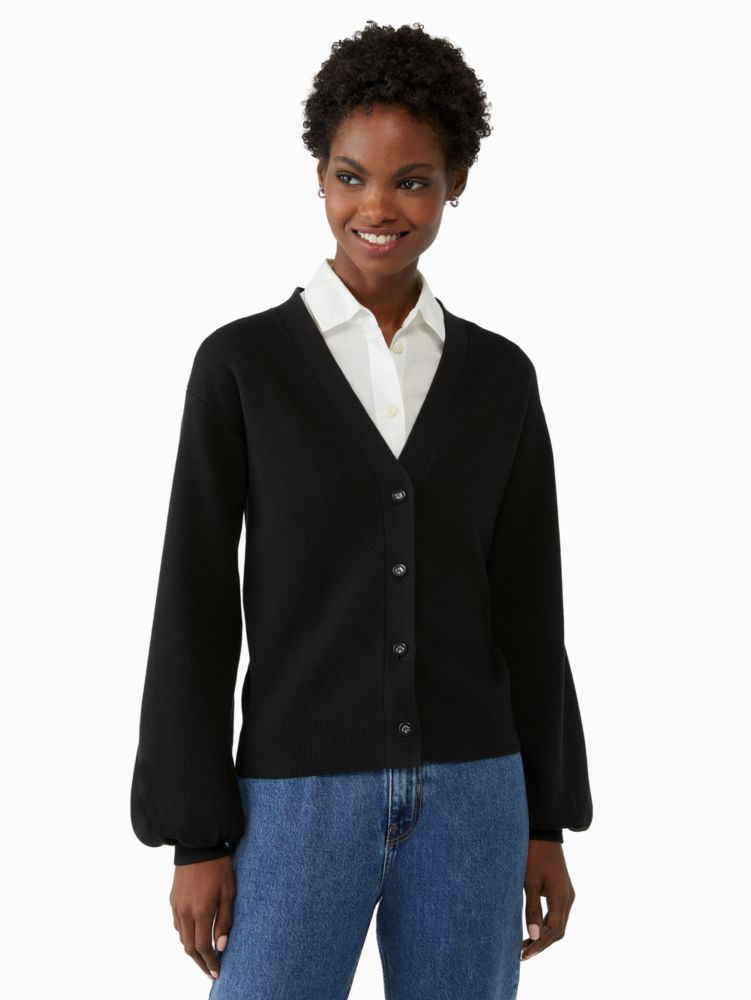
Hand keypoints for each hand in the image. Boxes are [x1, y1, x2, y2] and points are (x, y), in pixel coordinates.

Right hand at [170, 855, 235, 980]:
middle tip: (211, 971)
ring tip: (205, 956)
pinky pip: (177, 925)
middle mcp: (185, 913)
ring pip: (181, 938)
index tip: (217, 973)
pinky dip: (185, 936)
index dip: (210, 963)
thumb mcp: (228, 892)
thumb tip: (221, 946)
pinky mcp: (172, 900)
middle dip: (201, 962)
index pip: (202, 947)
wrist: (198, 844)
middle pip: (189, 948)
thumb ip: (225, 920)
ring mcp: (176, 907)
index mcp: (200, 911)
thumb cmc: (218, 866)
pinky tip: (194, 935)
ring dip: (192, 950)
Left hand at [520, 839, 575, 960]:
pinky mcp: (562, 889)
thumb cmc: (533, 855)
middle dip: (542, 944)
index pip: (554, 931)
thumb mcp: (530, 882)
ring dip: (543, 935)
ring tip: (524, 944)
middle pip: (558, 930)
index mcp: (562, 898)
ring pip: (558, 922)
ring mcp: (566, 893)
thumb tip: (534, 937)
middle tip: (522, 954)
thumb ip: (532, 910)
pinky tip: (533, 927)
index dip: (539, 946)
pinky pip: (556, 913)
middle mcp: (568, 898)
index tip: (523, 955)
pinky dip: (546, 923)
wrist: (542, 832)